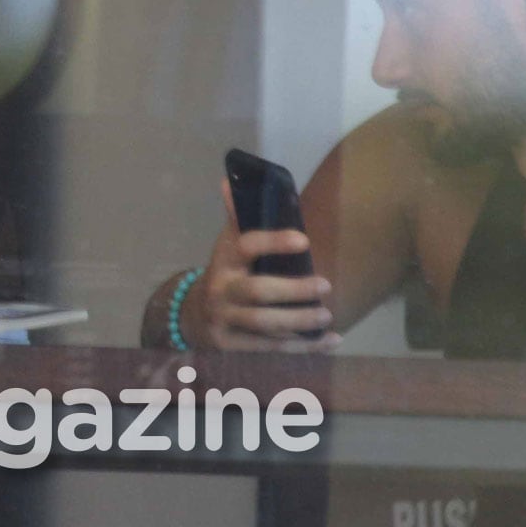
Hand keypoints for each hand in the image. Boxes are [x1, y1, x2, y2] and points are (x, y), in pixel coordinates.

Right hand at [190, 179, 337, 350]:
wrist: (194, 316)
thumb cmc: (226, 273)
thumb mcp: (227, 245)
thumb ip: (236, 217)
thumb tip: (229, 179)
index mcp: (225, 259)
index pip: (246, 246)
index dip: (274, 242)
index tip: (304, 240)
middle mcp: (222, 289)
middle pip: (258, 291)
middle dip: (293, 290)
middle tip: (325, 285)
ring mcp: (225, 320)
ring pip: (264, 324)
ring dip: (299, 321)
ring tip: (327, 315)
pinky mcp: (233, 345)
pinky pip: (271, 347)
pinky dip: (303, 346)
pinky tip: (330, 341)